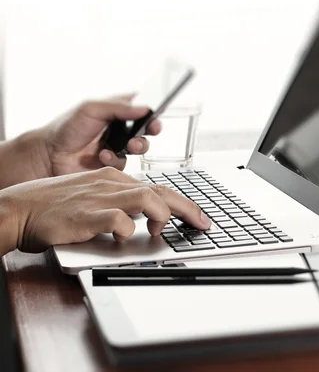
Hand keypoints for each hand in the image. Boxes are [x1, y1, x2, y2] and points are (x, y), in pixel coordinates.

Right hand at [0, 167, 209, 252]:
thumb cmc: (53, 207)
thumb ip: (117, 204)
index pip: (157, 186)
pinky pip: (117, 218)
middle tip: (203, 224)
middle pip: (160, 189)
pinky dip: (128, 229)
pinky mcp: (85, 215)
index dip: (181, 202)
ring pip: (146, 197)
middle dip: (187, 208)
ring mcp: (98, 197)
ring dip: (160, 215)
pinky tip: (126, 237)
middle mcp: (110, 183)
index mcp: (112, 177)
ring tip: (158, 231)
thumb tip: (141, 221)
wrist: (17, 208)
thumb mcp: (91, 197)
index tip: (197, 216)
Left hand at [39, 94, 161, 176]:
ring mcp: (117, 147)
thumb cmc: (66, 128)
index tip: (156, 112)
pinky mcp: (113, 165)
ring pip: (140, 147)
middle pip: (146, 128)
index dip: (151, 110)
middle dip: (152, 128)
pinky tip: (103, 156)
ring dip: (139, 145)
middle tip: (152, 129)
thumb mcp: (91, 109)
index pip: (140, 106)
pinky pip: (125, 163)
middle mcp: (119, 128)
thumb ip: (119, 107)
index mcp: (115, 111)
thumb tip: (144, 108)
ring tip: (130, 144)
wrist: (49, 156)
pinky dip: (115, 159)